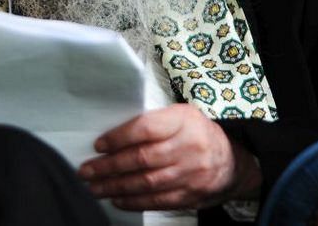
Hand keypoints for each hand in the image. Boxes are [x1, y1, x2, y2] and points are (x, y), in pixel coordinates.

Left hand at [78, 104, 260, 209]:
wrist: (231, 161)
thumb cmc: (196, 133)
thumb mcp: (180, 116)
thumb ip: (153, 122)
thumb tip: (113, 136)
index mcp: (183, 120)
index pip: (146, 128)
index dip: (119, 137)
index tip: (99, 145)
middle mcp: (189, 146)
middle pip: (143, 159)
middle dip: (109, 167)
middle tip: (87, 171)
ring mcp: (191, 173)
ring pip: (147, 182)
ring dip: (116, 187)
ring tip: (95, 187)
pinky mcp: (191, 195)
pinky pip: (158, 200)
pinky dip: (134, 202)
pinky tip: (117, 199)